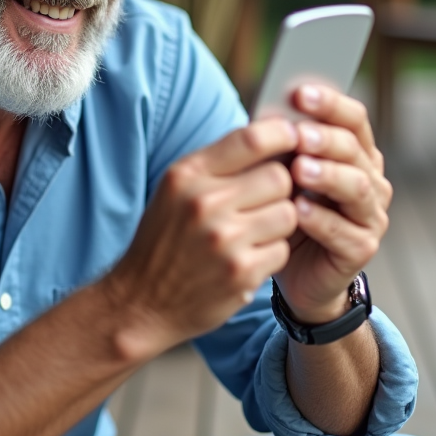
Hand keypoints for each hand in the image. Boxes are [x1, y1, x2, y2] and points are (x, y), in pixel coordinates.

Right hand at [102, 119, 299, 360]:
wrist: (141, 302)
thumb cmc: (163, 240)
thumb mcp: (175, 190)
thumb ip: (218, 163)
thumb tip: (270, 133)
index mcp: (187, 176)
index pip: (251, 139)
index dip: (282, 134)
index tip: (294, 137)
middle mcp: (204, 203)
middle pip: (279, 177)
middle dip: (280, 187)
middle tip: (264, 200)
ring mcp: (224, 240)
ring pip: (288, 213)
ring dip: (279, 223)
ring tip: (253, 231)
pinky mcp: (241, 273)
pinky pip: (283, 249)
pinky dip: (271, 253)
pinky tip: (247, 258)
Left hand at [275, 85, 391, 323]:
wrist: (295, 270)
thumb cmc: (287, 210)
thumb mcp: (283, 173)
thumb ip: (284, 146)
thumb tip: (268, 113)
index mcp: (356, 152)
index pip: (353, 118)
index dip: (330, 104)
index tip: (300, 93)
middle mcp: (371, 179)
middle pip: (354, 150)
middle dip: (325, 138)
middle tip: (298, 134)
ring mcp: (371, 215)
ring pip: (356, 187)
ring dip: (327, 175)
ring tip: (298, 170)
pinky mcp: (362, 248)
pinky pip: (344, 231)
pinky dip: (321, 219)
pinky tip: (299, 211)